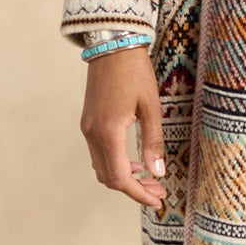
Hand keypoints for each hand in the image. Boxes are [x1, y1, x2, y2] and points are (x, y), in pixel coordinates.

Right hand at [79, 45, 167, 210]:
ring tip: (149, 178)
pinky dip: (115, 164)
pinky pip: (98, 154)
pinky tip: (134, 161)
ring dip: (123, 178)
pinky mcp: (88, 122)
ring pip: (101, 168)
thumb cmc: (134, 72)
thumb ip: (153, 142)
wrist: (112, 44)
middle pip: (108, 178)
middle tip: (158, 191)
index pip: (120, 178)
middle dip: (133, 189)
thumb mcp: (150, 106)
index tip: (157, 200)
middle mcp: (92, 134)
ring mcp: (87, 128)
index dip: (138, 194)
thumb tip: (158, 172)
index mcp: (108, 132)